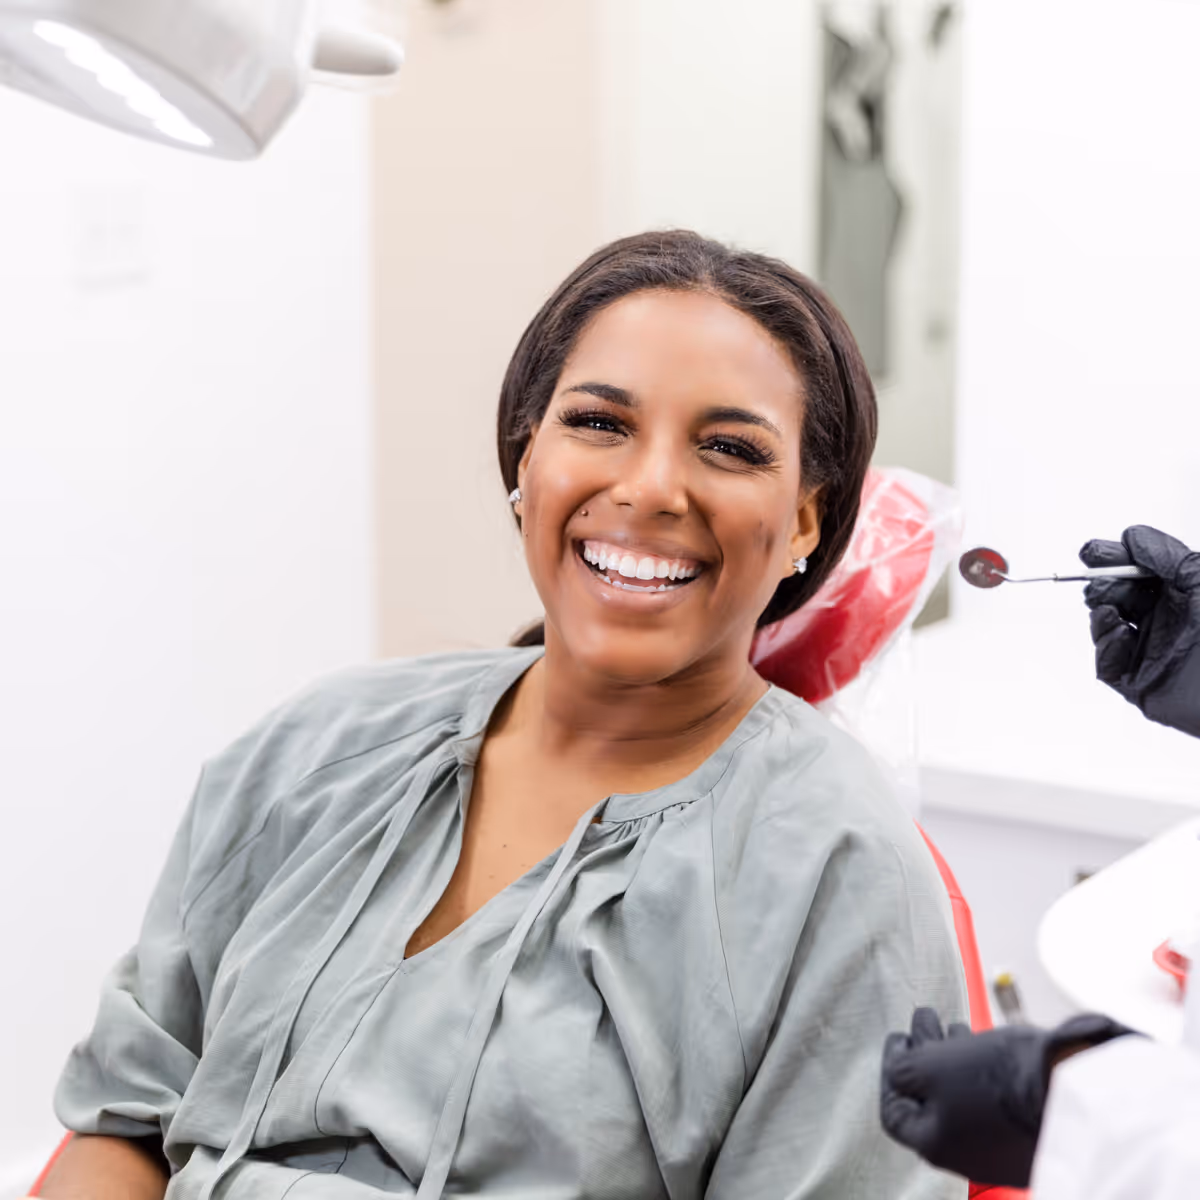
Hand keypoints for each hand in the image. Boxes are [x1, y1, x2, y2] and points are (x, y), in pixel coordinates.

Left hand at [880, 1008, 1132, 1187]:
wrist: (1068, 1090)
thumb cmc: (993, 1079)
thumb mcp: (930, 1066)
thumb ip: (903, 1070)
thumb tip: (899, 1071)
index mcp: (935, 1145)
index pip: (895, 1113)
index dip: (891, 1071)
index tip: (901, 1037)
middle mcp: (967, 1156)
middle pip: (931, 1102)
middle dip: (924, 1056)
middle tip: (926, 1021)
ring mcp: (1002, 1149)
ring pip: (963, 1098)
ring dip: (952, 1059)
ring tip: (954, 1025)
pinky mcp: (1029, 1132)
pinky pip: (994, 1101)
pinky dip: (982, 1071)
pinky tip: (984, 1044)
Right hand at [1080, 525, 1199, 736]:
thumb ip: (1168, 556)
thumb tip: (1133, 537)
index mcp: (1184, 597)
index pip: (1140, 572)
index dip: (1115, 560)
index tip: (1094, 552)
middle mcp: (1167, 622)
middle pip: (1118, 597)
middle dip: (1103, 584)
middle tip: (1098, 579)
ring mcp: (1152, 653)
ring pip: (1108, 629)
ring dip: (1101, 613)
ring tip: (1110, 608)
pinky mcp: (1141, 685)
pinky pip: (1107, 667)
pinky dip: (1106, 648)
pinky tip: (1117, 634)